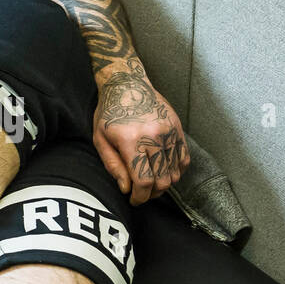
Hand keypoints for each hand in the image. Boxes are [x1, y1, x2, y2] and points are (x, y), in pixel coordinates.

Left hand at [92, 62, 188, 205]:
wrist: (128, 83)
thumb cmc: (109, 112)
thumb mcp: (100, 139)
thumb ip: (113, 166)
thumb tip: (127, 189)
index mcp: (131, 141)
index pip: (143, 181)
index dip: (140, 197)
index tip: (134, 200)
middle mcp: (153, 136)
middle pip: (162, 180)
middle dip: (152, 194)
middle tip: (142, 194)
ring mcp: (169, 132)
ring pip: (174, 172)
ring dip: (164, 184)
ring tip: (152, 183)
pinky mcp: (178, 128)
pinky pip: (184, 158)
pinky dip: (177, 170)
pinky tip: (165, 172)